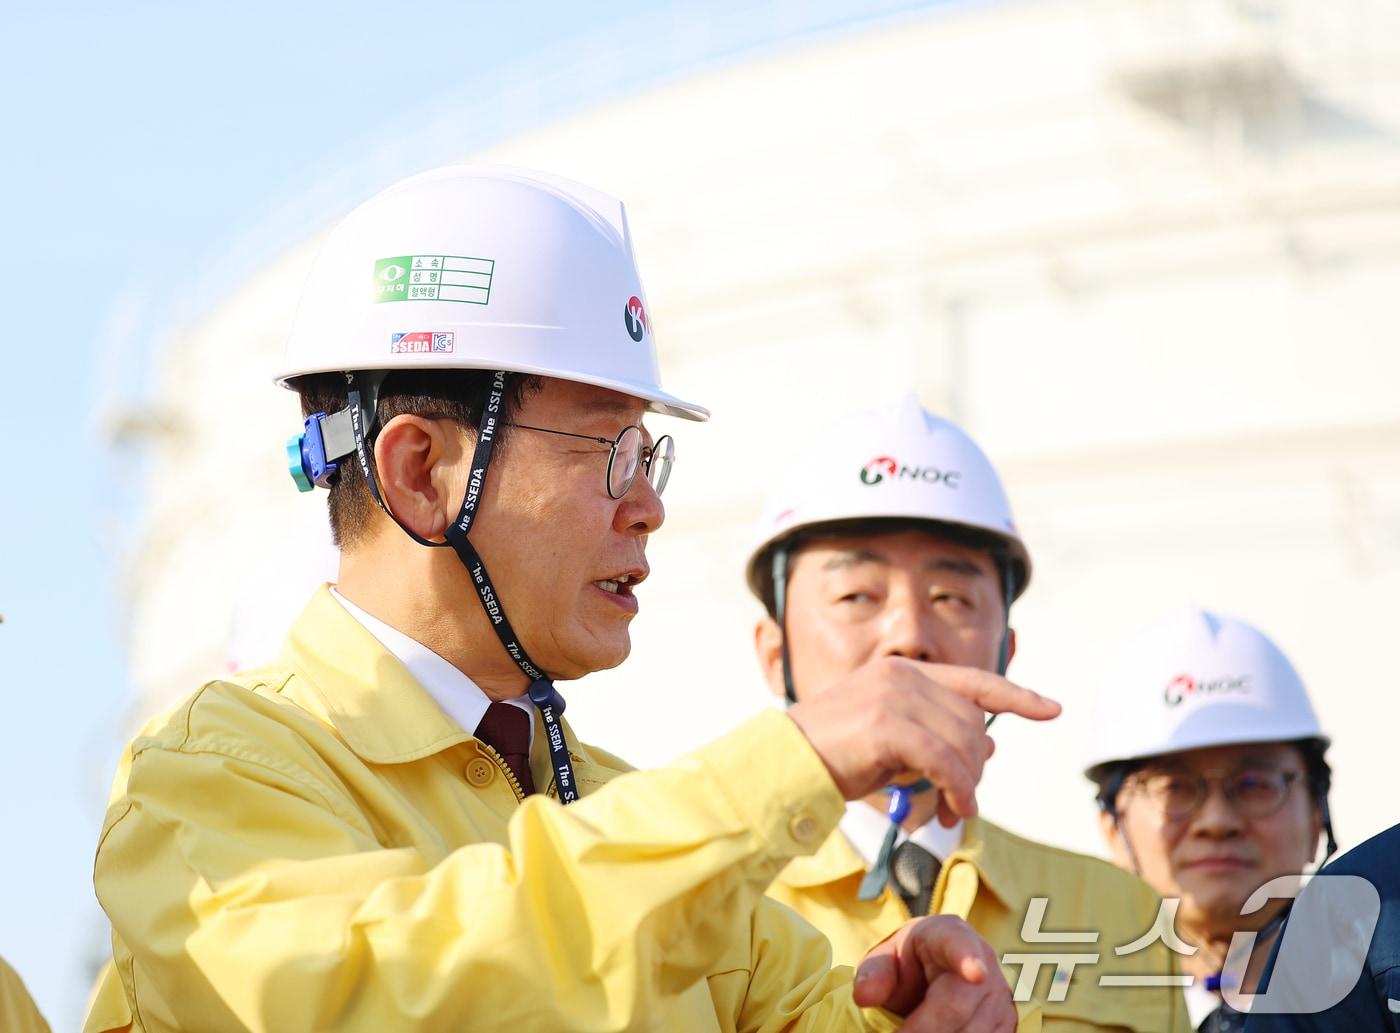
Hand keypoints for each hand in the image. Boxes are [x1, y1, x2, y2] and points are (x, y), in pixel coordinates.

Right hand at [786, 657, 1058, 823]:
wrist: (784, 765)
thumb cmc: (832, 758)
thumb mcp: (890, 741)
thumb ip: (934, 735)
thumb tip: (989, 749)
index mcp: (902, 673)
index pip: (973, 680)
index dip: (1016, 696)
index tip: (1051, 709)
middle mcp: (902, 676)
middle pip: (974, 724)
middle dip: (976, 768)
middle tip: (962, 805)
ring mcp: (895, 697)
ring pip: (965, 744)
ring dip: (968, 785)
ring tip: (954, 812)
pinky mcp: (888, 726)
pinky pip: (947, 762)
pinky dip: (960, 790)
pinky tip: (956, 809)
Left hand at [854, 915, 1014, 1032]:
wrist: (934, 973)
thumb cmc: (908, 964)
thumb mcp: (884, 960)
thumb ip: (873, 974)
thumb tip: (865, 996)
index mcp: (949, 934)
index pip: (958, 944)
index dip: (967, 959)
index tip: (974, 973)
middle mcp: (984, 961)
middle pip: (958, 1006)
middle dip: (924, 1029)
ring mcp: (1000, 995)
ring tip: (910, 1029)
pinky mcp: (1007, 1025)